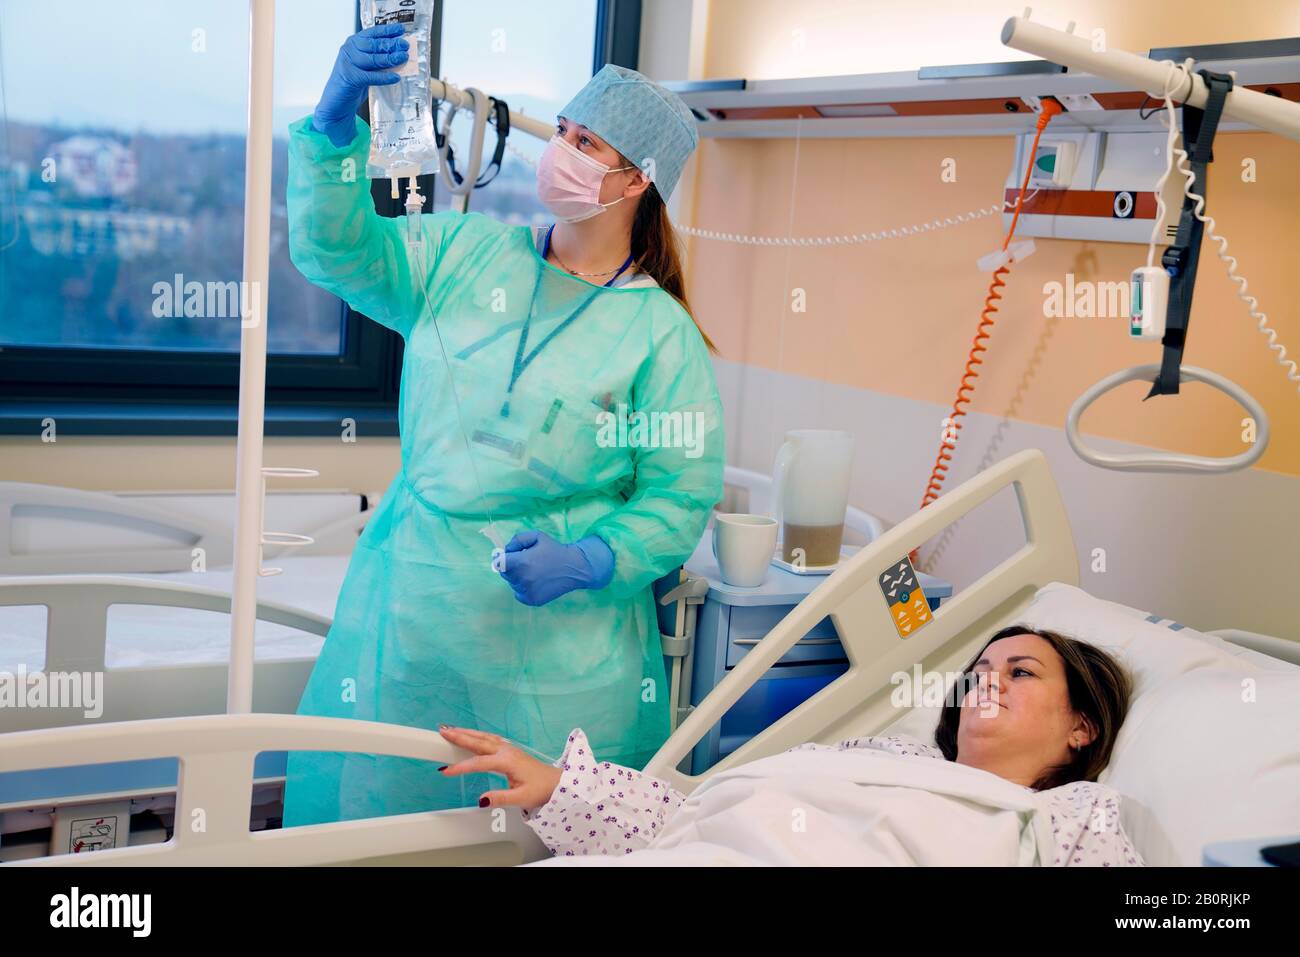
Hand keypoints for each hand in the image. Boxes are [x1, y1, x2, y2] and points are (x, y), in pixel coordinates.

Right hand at [312, 24, 408, 146]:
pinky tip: (396, 77)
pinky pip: (371, 76)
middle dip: (391, 44)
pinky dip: (384, 77)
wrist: (336, 103)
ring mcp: (348, 63)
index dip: (387, 31)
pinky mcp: (350, 77)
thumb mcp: (366, 68)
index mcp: (353, 44)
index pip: (372, 34)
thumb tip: (399, 56)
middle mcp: (349, 50)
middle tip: (405, 45)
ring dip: (390, 58)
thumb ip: (377, 61)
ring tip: (403, 58)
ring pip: (373, 59)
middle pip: (374, 45)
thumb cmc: (353, 84)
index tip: (400, 29)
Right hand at [437, 726, 561, 809]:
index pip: (479, 763)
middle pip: (479, 742)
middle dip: (460, 736)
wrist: (555, 782)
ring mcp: (507, 748)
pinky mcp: (509, 749)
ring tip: (450, 730)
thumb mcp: (521, 798)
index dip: (461, 767)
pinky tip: (469, 735)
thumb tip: (481, 800)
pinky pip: (489, 738)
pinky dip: (476, 735)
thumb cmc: (540, 789)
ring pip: (483, 737)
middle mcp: (506, 751)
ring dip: (466, 733)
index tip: (445, 771)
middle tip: (442, 732)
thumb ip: (500, 798)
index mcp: (507, 761)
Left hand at [498, 530, 613, 605]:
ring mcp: (527, 592)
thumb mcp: (536, 536)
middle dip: (511, 567)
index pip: (499, 563)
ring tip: (533, 571)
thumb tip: (505, 551)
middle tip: (525, 562)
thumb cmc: (554, 550)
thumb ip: (517, 540)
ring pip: (512, 584)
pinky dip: (522, 588)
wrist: (574, 567)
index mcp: (521, 562)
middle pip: (504, 574)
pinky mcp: (532, 600)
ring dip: (517, 577)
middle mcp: (522, 579)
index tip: (508, 557)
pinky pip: (518, 593)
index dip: (501, 559)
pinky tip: (535, 581)